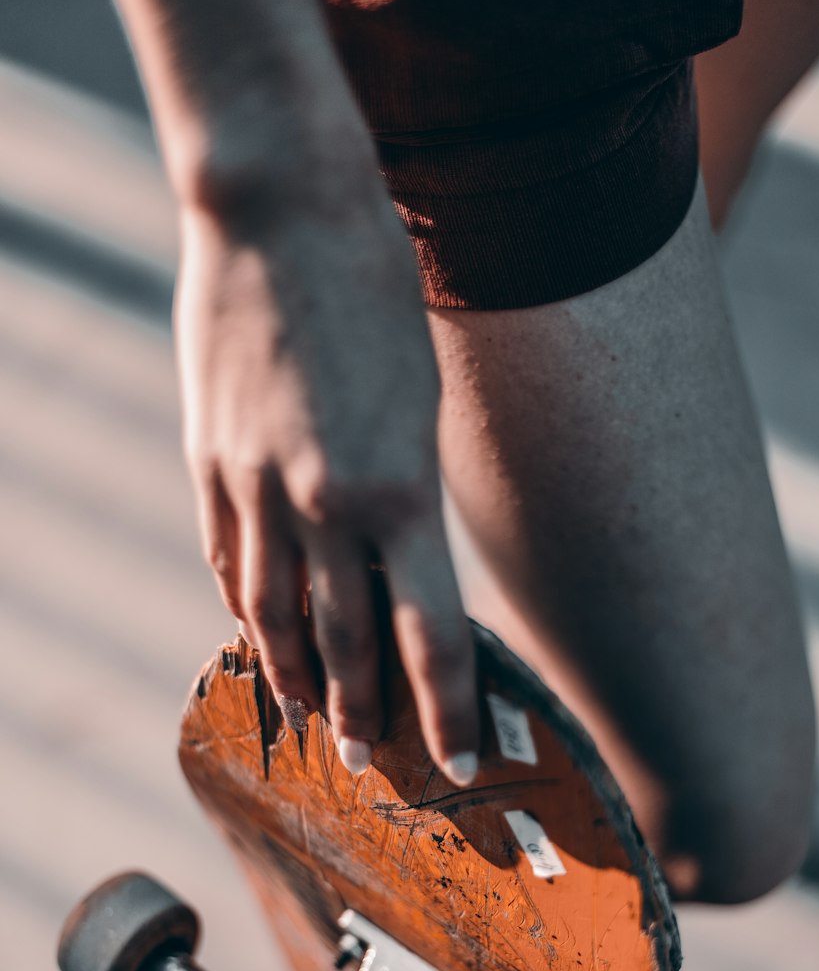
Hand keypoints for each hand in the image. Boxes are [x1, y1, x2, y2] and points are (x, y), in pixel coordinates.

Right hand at [175, 192, 478, 784]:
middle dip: (364, 712)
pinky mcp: (209, 465)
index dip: (445, 710)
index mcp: (401, 494)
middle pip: (347, 644)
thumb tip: (398, 560)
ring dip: (297, 677)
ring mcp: (255, 490)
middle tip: (371, 759)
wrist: (279, 208)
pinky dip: (245, 610)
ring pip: (275, 617)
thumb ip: (406, 492)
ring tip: (311, 717)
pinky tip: (255, 636)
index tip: (457, 762)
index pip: (431, 637)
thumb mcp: (419, 400)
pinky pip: (228, 562)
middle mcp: (325, 509)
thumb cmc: (376, 288)